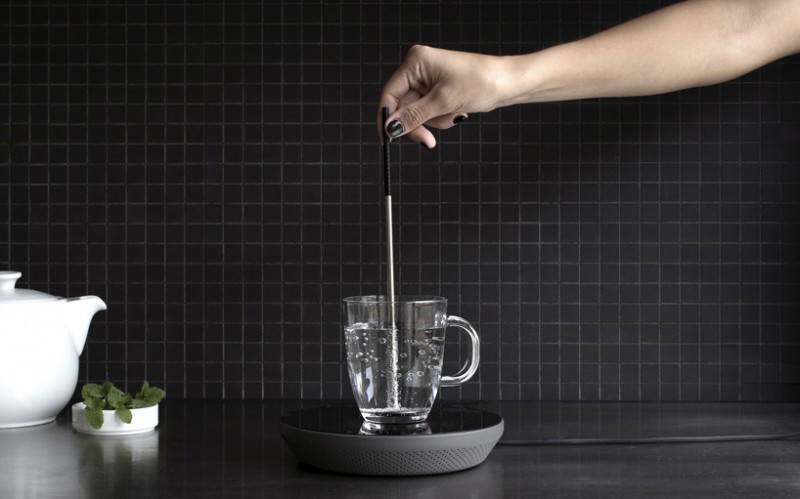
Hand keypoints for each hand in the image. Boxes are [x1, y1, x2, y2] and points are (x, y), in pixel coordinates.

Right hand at [377, 45, 508, 147]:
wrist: (508, 83)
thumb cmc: (480, 82)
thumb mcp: (443, 103)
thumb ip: (413, 116)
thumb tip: (390, 128)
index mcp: (416, 62)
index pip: (390, 93)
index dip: (386, 118)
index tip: (387, 140)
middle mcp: (419, 68)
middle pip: (403, 106)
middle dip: (418, 124)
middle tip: (428, 141)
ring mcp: (428, 78)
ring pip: (416, 112)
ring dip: (432, 121)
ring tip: (453, 115)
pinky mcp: (438, 88)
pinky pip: (429, 111)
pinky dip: (440, 117)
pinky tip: (456, 113)